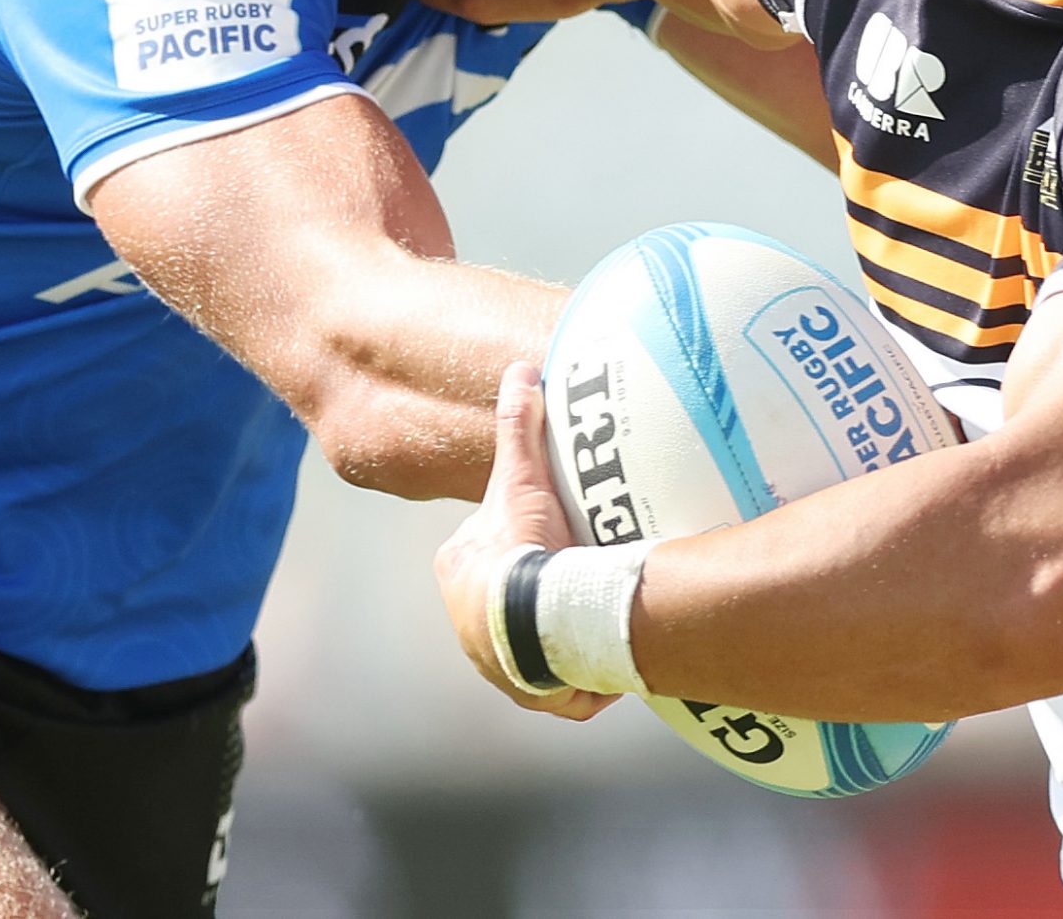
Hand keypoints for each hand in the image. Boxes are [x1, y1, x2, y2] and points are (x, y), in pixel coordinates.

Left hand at [434, 363, 617, 719]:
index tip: (549, 533)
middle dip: (536, 592)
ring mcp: (498, 665)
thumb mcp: (520, 478)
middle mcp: (467, 624)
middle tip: (580, 576)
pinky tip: (604, 661)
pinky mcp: (533, 693)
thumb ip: (517, 425)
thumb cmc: (521, 549)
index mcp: (457, 572)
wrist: (537, 621)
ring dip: (559, 636)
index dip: (517, 538)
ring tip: (597, 617)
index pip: (484, 549)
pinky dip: (580, 677)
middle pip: (508, 599)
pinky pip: (560, 685)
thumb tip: (519, 369)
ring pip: (533, 644)